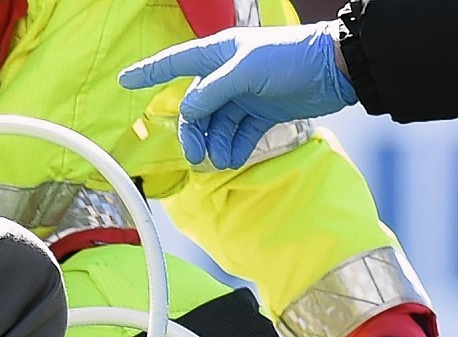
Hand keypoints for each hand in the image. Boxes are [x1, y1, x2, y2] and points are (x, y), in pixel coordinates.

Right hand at [119, 22, 356, 168]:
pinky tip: (232, 160)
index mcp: (218, 53)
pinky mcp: (264, 113)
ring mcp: (245, 95)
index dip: (149, 72)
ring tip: (220, 162)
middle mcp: (227, 74)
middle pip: (197, 106)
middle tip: (196, 156)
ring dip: (215, 144)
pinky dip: (235, 148)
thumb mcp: (246, 70)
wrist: (331, 70)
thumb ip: (214, 90)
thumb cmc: (289, 57)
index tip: (125, 81)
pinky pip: (241, 134)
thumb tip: (189, 110)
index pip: (175, 62)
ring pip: (219, 124)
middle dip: (194, 131)